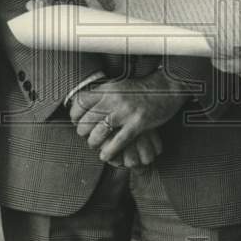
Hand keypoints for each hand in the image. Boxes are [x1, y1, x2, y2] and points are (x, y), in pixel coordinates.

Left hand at [69, 72, 188, 162]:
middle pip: (87, 120)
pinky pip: (117, 142)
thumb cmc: (142, 89)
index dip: (74, 115)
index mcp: (108, 88)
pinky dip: (108, 151)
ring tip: (94, 144)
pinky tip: (105, 155)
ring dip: (93, 142)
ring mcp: (125, 111)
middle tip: (85, 135)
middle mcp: (114, 99)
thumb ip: (103, 94)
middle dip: (82, 131)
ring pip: (99, 132)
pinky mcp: (137, 123)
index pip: (81, 102)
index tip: (75, 121)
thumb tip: (85, 104)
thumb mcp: (119, 85)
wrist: (166, 87)